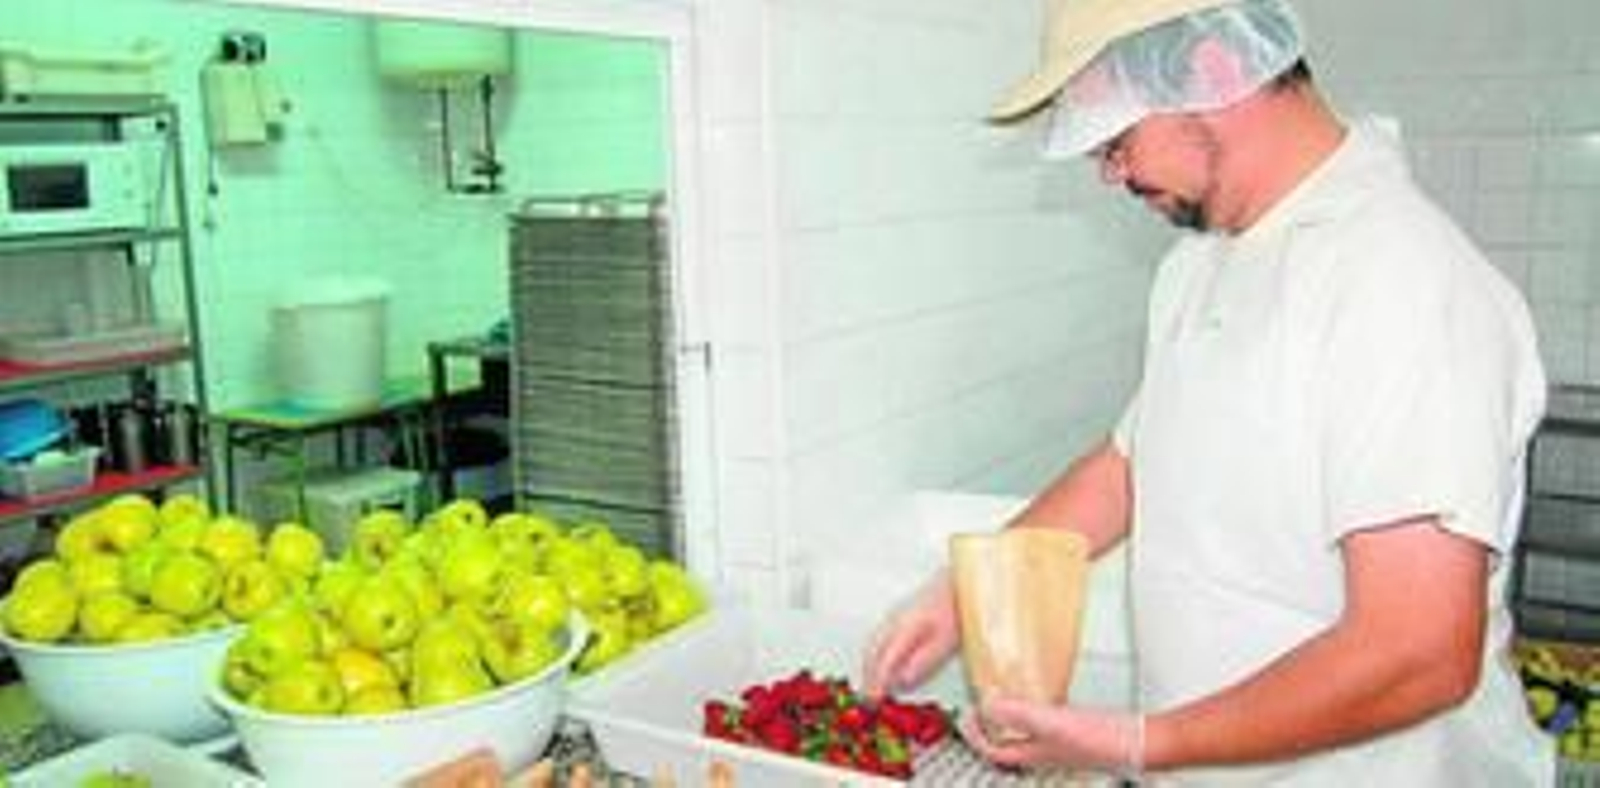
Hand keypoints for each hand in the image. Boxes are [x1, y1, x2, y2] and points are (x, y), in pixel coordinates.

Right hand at [862, 570, 960, 697]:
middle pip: (872, 653)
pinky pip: (878, 637)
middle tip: (868, 699)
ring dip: (869, 666)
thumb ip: (923, 662)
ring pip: (873, 644)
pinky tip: (882, 662)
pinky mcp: (899, 612)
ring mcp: (895, 614)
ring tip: (872, 685)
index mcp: (904, 629)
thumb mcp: (946, 641)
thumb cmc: (958, 608)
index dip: (876, 683)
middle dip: (867, 677)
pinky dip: (875, 654)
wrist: (961, 582)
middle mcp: (894, 620)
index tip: (873, 700)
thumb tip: (902, 681)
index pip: (883, 662)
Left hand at [961, 695, 1142, 774]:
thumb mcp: (1050, 721)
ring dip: (1011, 720)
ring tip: (1004, 699)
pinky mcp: (1078, 734)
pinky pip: (1045, 725)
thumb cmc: (1101, 739)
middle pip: (1007, 745)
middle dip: (991, 728)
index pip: (993, 751)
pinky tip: (1042, 699)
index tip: (966, 716)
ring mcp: (1062, 745)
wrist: (1140, 742)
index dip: (975, 736)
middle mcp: (1045, 753)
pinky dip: (1035, 713)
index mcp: (1034, 754)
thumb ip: (1017, 713)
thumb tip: (987, 706)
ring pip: (1025, 735)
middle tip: (981, 707)